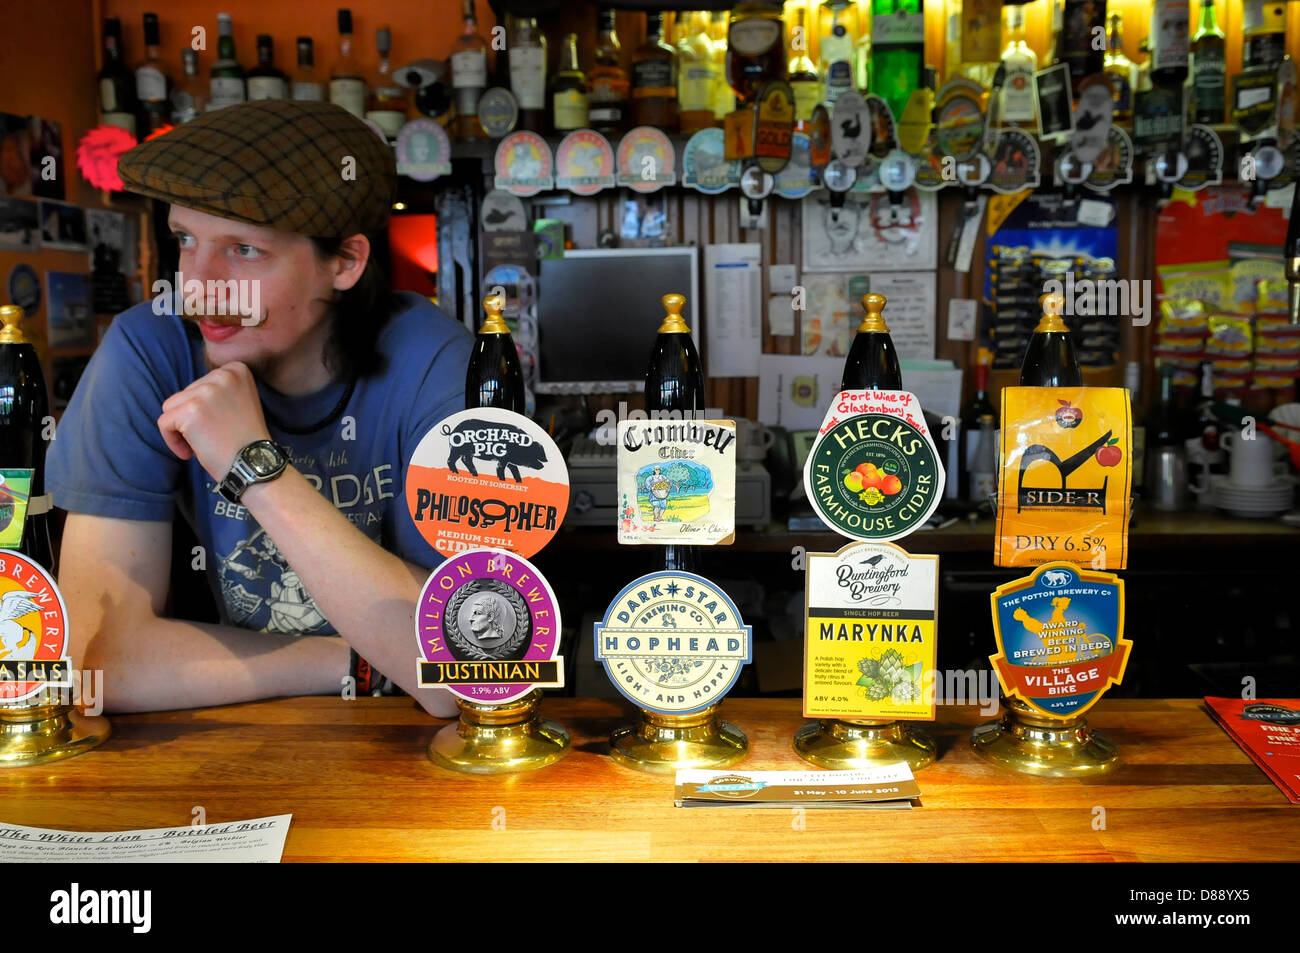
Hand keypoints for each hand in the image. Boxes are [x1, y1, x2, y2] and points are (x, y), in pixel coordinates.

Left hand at [157, 362, 271, 480]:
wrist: (255, 465)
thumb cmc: (246, 441)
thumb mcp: (240, 402)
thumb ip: (219, 391)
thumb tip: (188, 395)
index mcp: (236, 370)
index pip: (199, 384)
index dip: (203, 409)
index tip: (216, 425)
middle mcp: (222, 375)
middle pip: (184, 394)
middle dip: (191, 419)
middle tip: (213, 437)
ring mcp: (206, 392)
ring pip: (170, 408)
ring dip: (181, 429)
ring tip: (204, 444)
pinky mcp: (190, 410)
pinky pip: (164, 423)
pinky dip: (173, 442)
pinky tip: (192, 453)